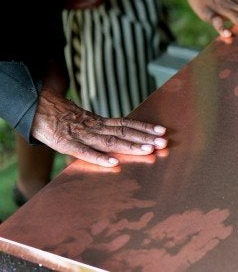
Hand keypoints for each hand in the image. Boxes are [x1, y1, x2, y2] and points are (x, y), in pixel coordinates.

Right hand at [31, 86, 167, 166]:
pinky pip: (85, 153)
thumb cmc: (63, 119)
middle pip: (124, 132)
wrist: (38, 110)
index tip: (162, 130)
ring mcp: (82, 136)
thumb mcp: (87, 122)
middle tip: (163, 142)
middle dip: (144, 138)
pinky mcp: (67, 145)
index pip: (126, 124)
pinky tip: (114, 163)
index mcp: (100, 122)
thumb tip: (125, 137)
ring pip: (110, 141)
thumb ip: (104, 129)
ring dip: (130, 146)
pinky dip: (100, 158)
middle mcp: (95, 127)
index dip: (144, 127)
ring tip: (148, 150)